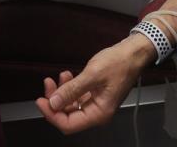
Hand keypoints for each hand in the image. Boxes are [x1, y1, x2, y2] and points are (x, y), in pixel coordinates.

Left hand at [36, 35, 152, 133]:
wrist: (134, 52)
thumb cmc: (119, 63)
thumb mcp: (92, 75)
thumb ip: (72, 90)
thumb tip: (53, 103)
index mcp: (99, 113)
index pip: (68, 124)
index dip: (52, 114)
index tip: (41, 100)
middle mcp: (97, 112)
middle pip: (68, 116)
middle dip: (55, 101)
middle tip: (48, 84)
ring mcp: (96, 103)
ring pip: (71, 105)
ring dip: (62, 92)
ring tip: (59, 76)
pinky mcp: (96, 94)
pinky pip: (77, 97)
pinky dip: (70, 88)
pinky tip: (68, 75)